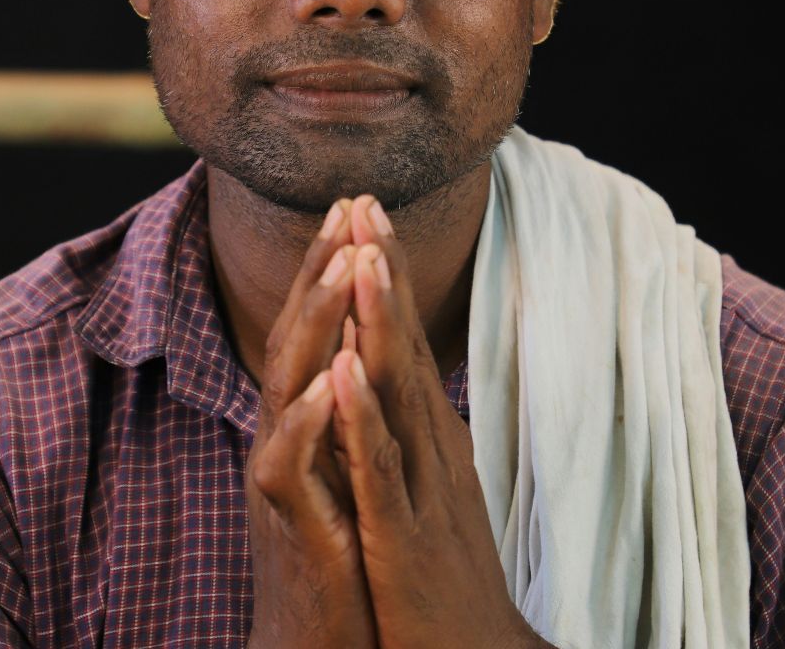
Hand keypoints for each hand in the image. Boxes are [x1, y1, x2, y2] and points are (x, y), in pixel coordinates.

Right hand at [244, 201, 379, 648]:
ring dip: (315, 325)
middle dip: (321, 272)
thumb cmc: (336, 560)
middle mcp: (283, 441)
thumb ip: (347, 415)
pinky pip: (289, 465)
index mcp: (303, 426)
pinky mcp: (289, 525)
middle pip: (295, 340)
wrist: (317, 643)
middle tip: (347, 208)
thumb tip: (364, 353)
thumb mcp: (343, 472)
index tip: (358, 207)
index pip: (316, 331)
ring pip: (286, 386)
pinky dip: (309, 421)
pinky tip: (331, 381)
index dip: (333, 269)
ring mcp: (280, 481)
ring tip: (344, 267)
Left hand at [329, 196, 546, 648]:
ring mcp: (422, 494)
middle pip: (405, 348)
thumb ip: (405, 440)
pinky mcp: (402, 541)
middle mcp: (432, 455)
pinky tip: (345, 372)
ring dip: (382, 323)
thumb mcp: (421, 497)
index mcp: (429, 445)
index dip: (386, 278)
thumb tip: (386, 385)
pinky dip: (363, 418)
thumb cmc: (440, 585)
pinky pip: (380, 471)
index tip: (367, 211)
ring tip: (364, 255)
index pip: (404, 344)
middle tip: (366, 199)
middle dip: (384, 273)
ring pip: (399, 395)